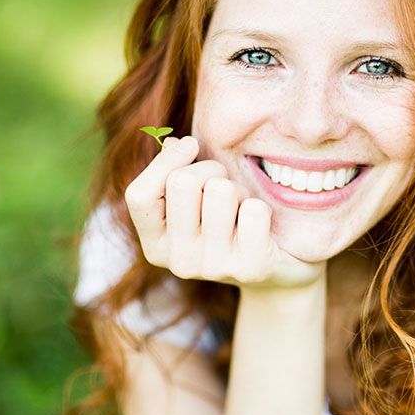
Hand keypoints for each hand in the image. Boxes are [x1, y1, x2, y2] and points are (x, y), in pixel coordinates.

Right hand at [125, 136, 325, 287]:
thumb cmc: (230, 223)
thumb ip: (176, 173)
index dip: (165, 161)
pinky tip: (261, 227)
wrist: (276, 270)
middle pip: (183, 182)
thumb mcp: (196, 201)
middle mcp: (179, 263)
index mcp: (156, 246)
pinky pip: (254, 209)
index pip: (138, 195)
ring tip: (243, 211)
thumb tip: (173, 143)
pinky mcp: (249, 269)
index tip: (191, 146)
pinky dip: (261, 208)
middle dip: (211, 171)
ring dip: (239, 191)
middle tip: (226, 190)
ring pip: (221, 190)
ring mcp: (213, 269)